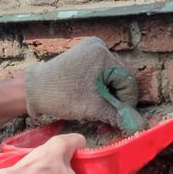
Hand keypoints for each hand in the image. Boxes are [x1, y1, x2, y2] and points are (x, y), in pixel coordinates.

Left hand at [23, 38, 142, 131]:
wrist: (32, 91)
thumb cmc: (61, 96)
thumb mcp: (93, 107)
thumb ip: (119, 116)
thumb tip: (140, 126)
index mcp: (103, 54)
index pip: (127, 82)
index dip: (126, 104)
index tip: (118, 119)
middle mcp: (99, 47)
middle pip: (119, 79)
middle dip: (115, 101)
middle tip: (108, 120)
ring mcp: (90, 50)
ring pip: (110, 79)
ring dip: (108, 97)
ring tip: (100, 113)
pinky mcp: (83, 56)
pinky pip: (100, 75)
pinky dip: (99, 89)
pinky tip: (93, 102)